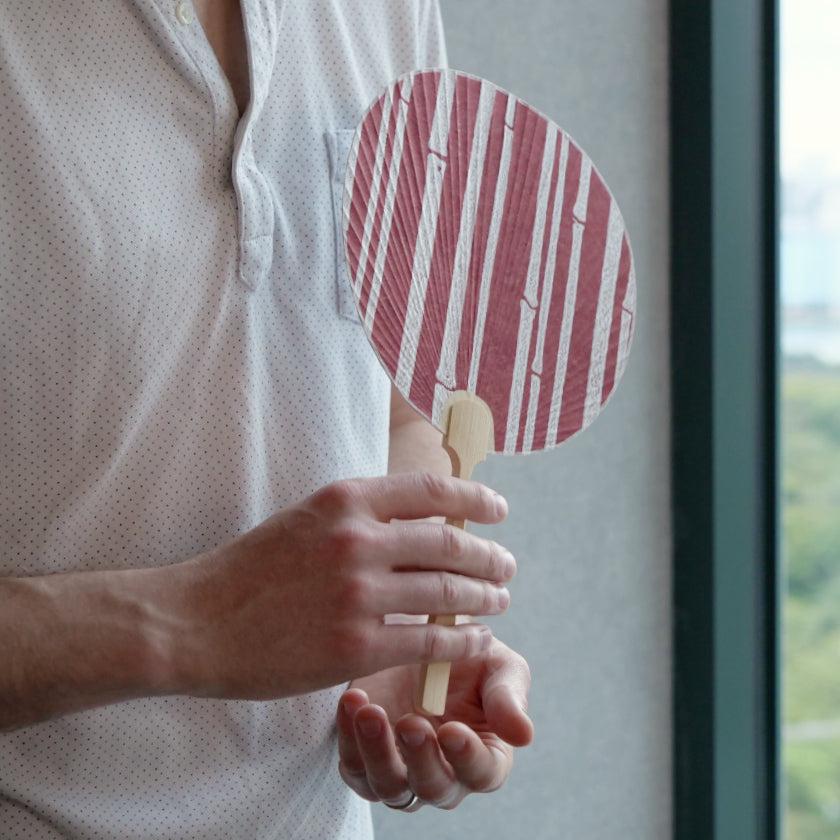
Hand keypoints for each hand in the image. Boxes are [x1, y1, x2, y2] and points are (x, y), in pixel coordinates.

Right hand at [177, 473, 514, 698]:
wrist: (195, 622)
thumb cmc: (248, 570)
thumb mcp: (305, 519)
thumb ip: (359, 516)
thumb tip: (420, 522)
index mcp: (345, 499)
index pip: (432, 490)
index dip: (475, 499)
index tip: (499, 510)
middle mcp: (358, 540)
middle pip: (451, 544)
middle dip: (490, 557)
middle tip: (507, 567)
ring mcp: (358, 594)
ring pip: (448, 592)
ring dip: (485, 598)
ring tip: (499, 602)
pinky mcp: (355, 646)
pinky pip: (430, 639)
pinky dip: (463, 640)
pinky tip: (477, 640)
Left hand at [336, 637, 532, 809]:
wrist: (418, 630)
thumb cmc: (466, 652)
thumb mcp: (497, 664)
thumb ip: (508, 697)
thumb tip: (523, 735)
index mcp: (484, 753)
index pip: (482, 772)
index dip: (468, 757)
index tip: (452, 730)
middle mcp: (444, 771)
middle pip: (434, 787)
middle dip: (421, 759)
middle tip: (410, 723)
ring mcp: (401, 769)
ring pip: (388, 784)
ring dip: (377, 752)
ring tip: (369, 712)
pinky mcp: (363, 757)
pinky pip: (353, 763)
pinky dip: (348, 736)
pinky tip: (352, 702)